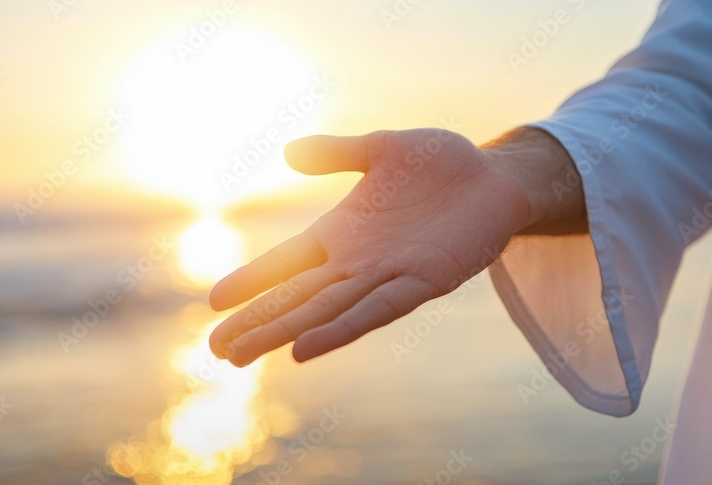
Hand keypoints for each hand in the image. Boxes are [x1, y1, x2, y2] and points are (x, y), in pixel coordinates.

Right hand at [208, 128, 543, 366]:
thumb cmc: (441, 163)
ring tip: (241, 356)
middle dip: (257, 323)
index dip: (253, 279)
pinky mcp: (424, 282)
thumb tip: (288, 152)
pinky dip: (338, 330)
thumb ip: (337, 152)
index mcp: (342, 231)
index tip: (214, 300)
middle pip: (297, 298)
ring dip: (284, 334)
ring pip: (325, 312)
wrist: (496, 176)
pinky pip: (376, 310)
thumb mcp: (381, 148)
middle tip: (216, 350)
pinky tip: (304, 350)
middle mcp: (358, 261)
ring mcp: (387, 275)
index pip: (287, 262)